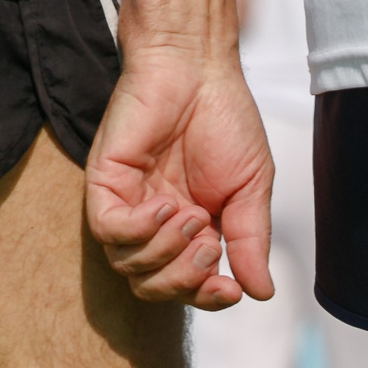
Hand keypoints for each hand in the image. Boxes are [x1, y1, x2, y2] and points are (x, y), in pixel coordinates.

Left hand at [84, 38, 273, 308]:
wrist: (199, 70)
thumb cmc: (225, 120)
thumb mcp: (251, 191)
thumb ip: (251, 243)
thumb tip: (262, 293)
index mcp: (191, 231)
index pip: (188, 287)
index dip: (206, 298)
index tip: (230, 289)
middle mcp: (155, 225)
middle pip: (152, 287)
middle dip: (184, 281)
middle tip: (208, 247)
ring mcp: (128, 206)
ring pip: (129, 266)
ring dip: (165, 252)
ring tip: (191, 216)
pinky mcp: (105, 184)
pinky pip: (109, 232)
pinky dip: (139, 230)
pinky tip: (164, 206)